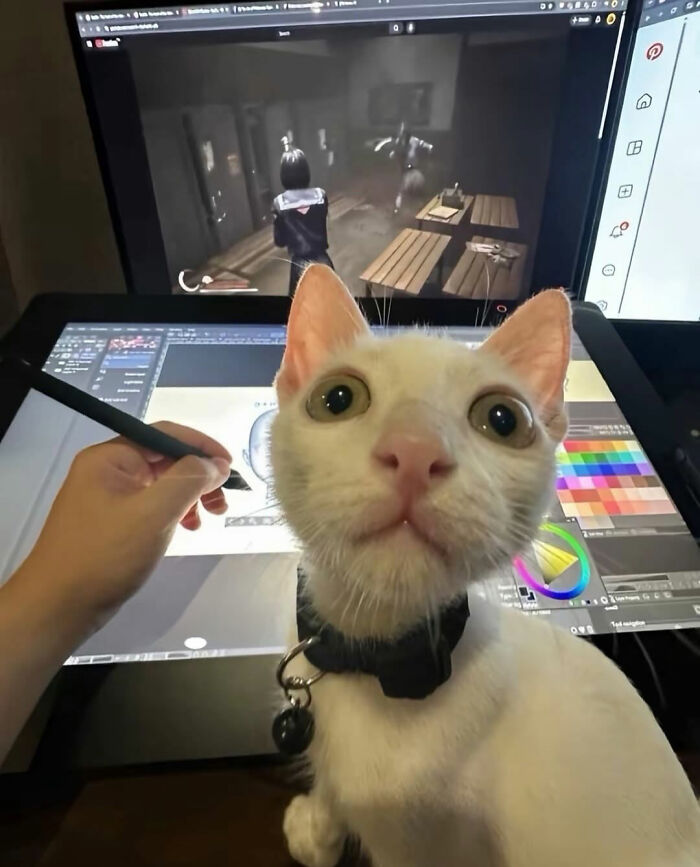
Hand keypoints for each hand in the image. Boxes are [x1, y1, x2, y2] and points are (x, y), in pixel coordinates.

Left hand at [17, 422, 231, 628]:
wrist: (59, 606)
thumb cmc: (106, 555)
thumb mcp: (154, 513)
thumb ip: (189, 480)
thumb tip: (216, 465)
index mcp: (110, 458)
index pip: (164, 434)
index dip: (201, 446)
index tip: (230, 468)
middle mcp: (107, 470)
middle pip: (165, 459)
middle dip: (198, 476)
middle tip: (222, 502)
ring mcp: (108, 497)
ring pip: (161, 484)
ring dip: (190, 496)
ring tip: (208, 519)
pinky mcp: (112, 522)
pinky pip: (151, 506)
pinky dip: (174, 513)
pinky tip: (185, 529)